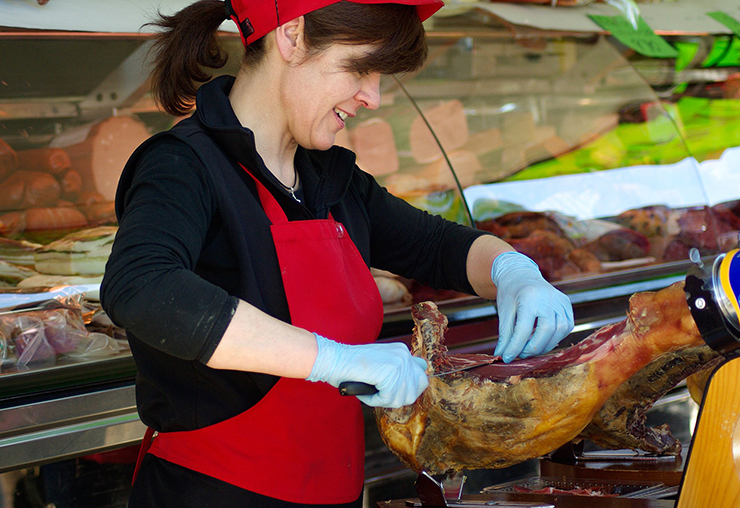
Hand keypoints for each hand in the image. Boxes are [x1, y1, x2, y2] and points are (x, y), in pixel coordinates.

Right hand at [306, 334, 428, 407]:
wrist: (334, 359)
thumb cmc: (351, 366)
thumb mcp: (380, 364)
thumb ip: (396, 372)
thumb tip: (410, 388)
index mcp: (402, 351)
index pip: (421, 375)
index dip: (410, 388)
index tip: (394, 390)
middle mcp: (404, 355)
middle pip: (418, 389)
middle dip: (400, 397)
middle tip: (382, 394)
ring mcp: (398, 363)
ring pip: (402, 398)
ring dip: (384, 400)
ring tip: (370, 391)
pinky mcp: (390, 373)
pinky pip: (388, 399)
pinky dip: (374, 400)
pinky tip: (365, 391)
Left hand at [491, 251, 573, 362]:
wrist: (520, 274)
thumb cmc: (510, 294)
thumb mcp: (504, 312)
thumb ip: (505, 335)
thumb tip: (502, 357)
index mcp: (529, 297)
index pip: (523, 329)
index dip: (515, 347)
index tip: (507, 358)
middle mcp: (548, 297)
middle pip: (546, 331)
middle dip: (533, 348)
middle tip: (521, 354)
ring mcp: (560, 300)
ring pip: (559, 331)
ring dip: (545, 345)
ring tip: (531, 348)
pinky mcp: (566, 303)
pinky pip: (566, 326)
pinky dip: (555, 337)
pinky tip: (542, 339)